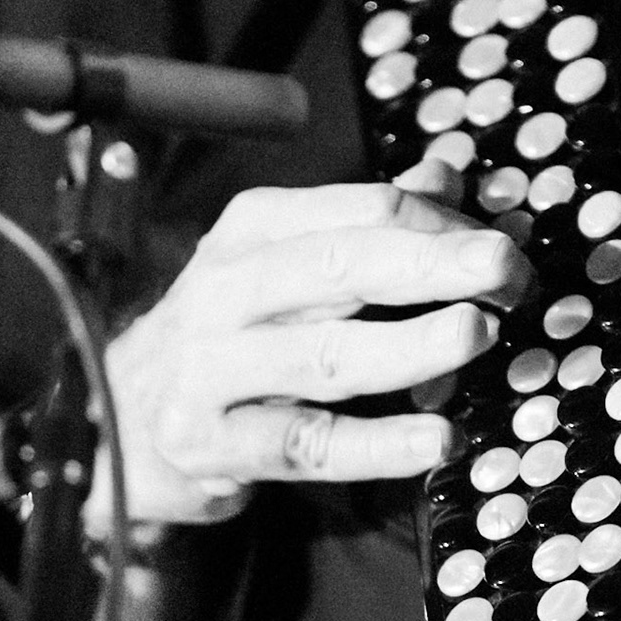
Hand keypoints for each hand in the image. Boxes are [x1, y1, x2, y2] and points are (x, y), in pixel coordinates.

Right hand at [81, 166, 530, 533]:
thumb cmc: (229, 335)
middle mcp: (225, 288)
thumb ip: (369, 224)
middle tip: (506, 270)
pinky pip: (307, 444)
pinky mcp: (210, 444)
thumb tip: (450, 176)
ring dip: (410, 346)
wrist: (114, 416)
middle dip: (433, 264)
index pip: (362, 212)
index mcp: (254, 230)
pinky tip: (438, 438)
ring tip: (476, 336)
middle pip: (342, 267)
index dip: (442, 227)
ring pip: (325, 355)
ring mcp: (210, 368)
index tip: (503, 251)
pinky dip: (377, 444)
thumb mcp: (289, 265)